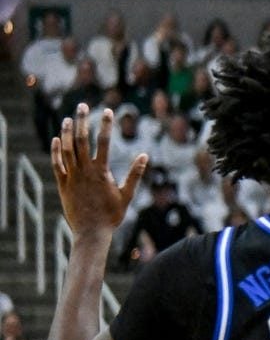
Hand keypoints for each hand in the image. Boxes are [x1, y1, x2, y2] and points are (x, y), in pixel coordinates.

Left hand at [51, 105, 149, 239]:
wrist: (91, 232)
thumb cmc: (112, 215)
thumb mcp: (127, 195)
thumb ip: (135, 174)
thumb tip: (145, 156)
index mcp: (101, 172)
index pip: (104, 142)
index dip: (106, 125)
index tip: (107, 111)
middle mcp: (85, 171)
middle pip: (81, 140)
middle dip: (83, 121)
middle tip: (83, 106)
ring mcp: (72, 177)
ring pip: (67, 149)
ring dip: (67, 132)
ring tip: (69, 118)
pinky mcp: (62, 184)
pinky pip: (57, 164)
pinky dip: (55, 150)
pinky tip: (57, 139)